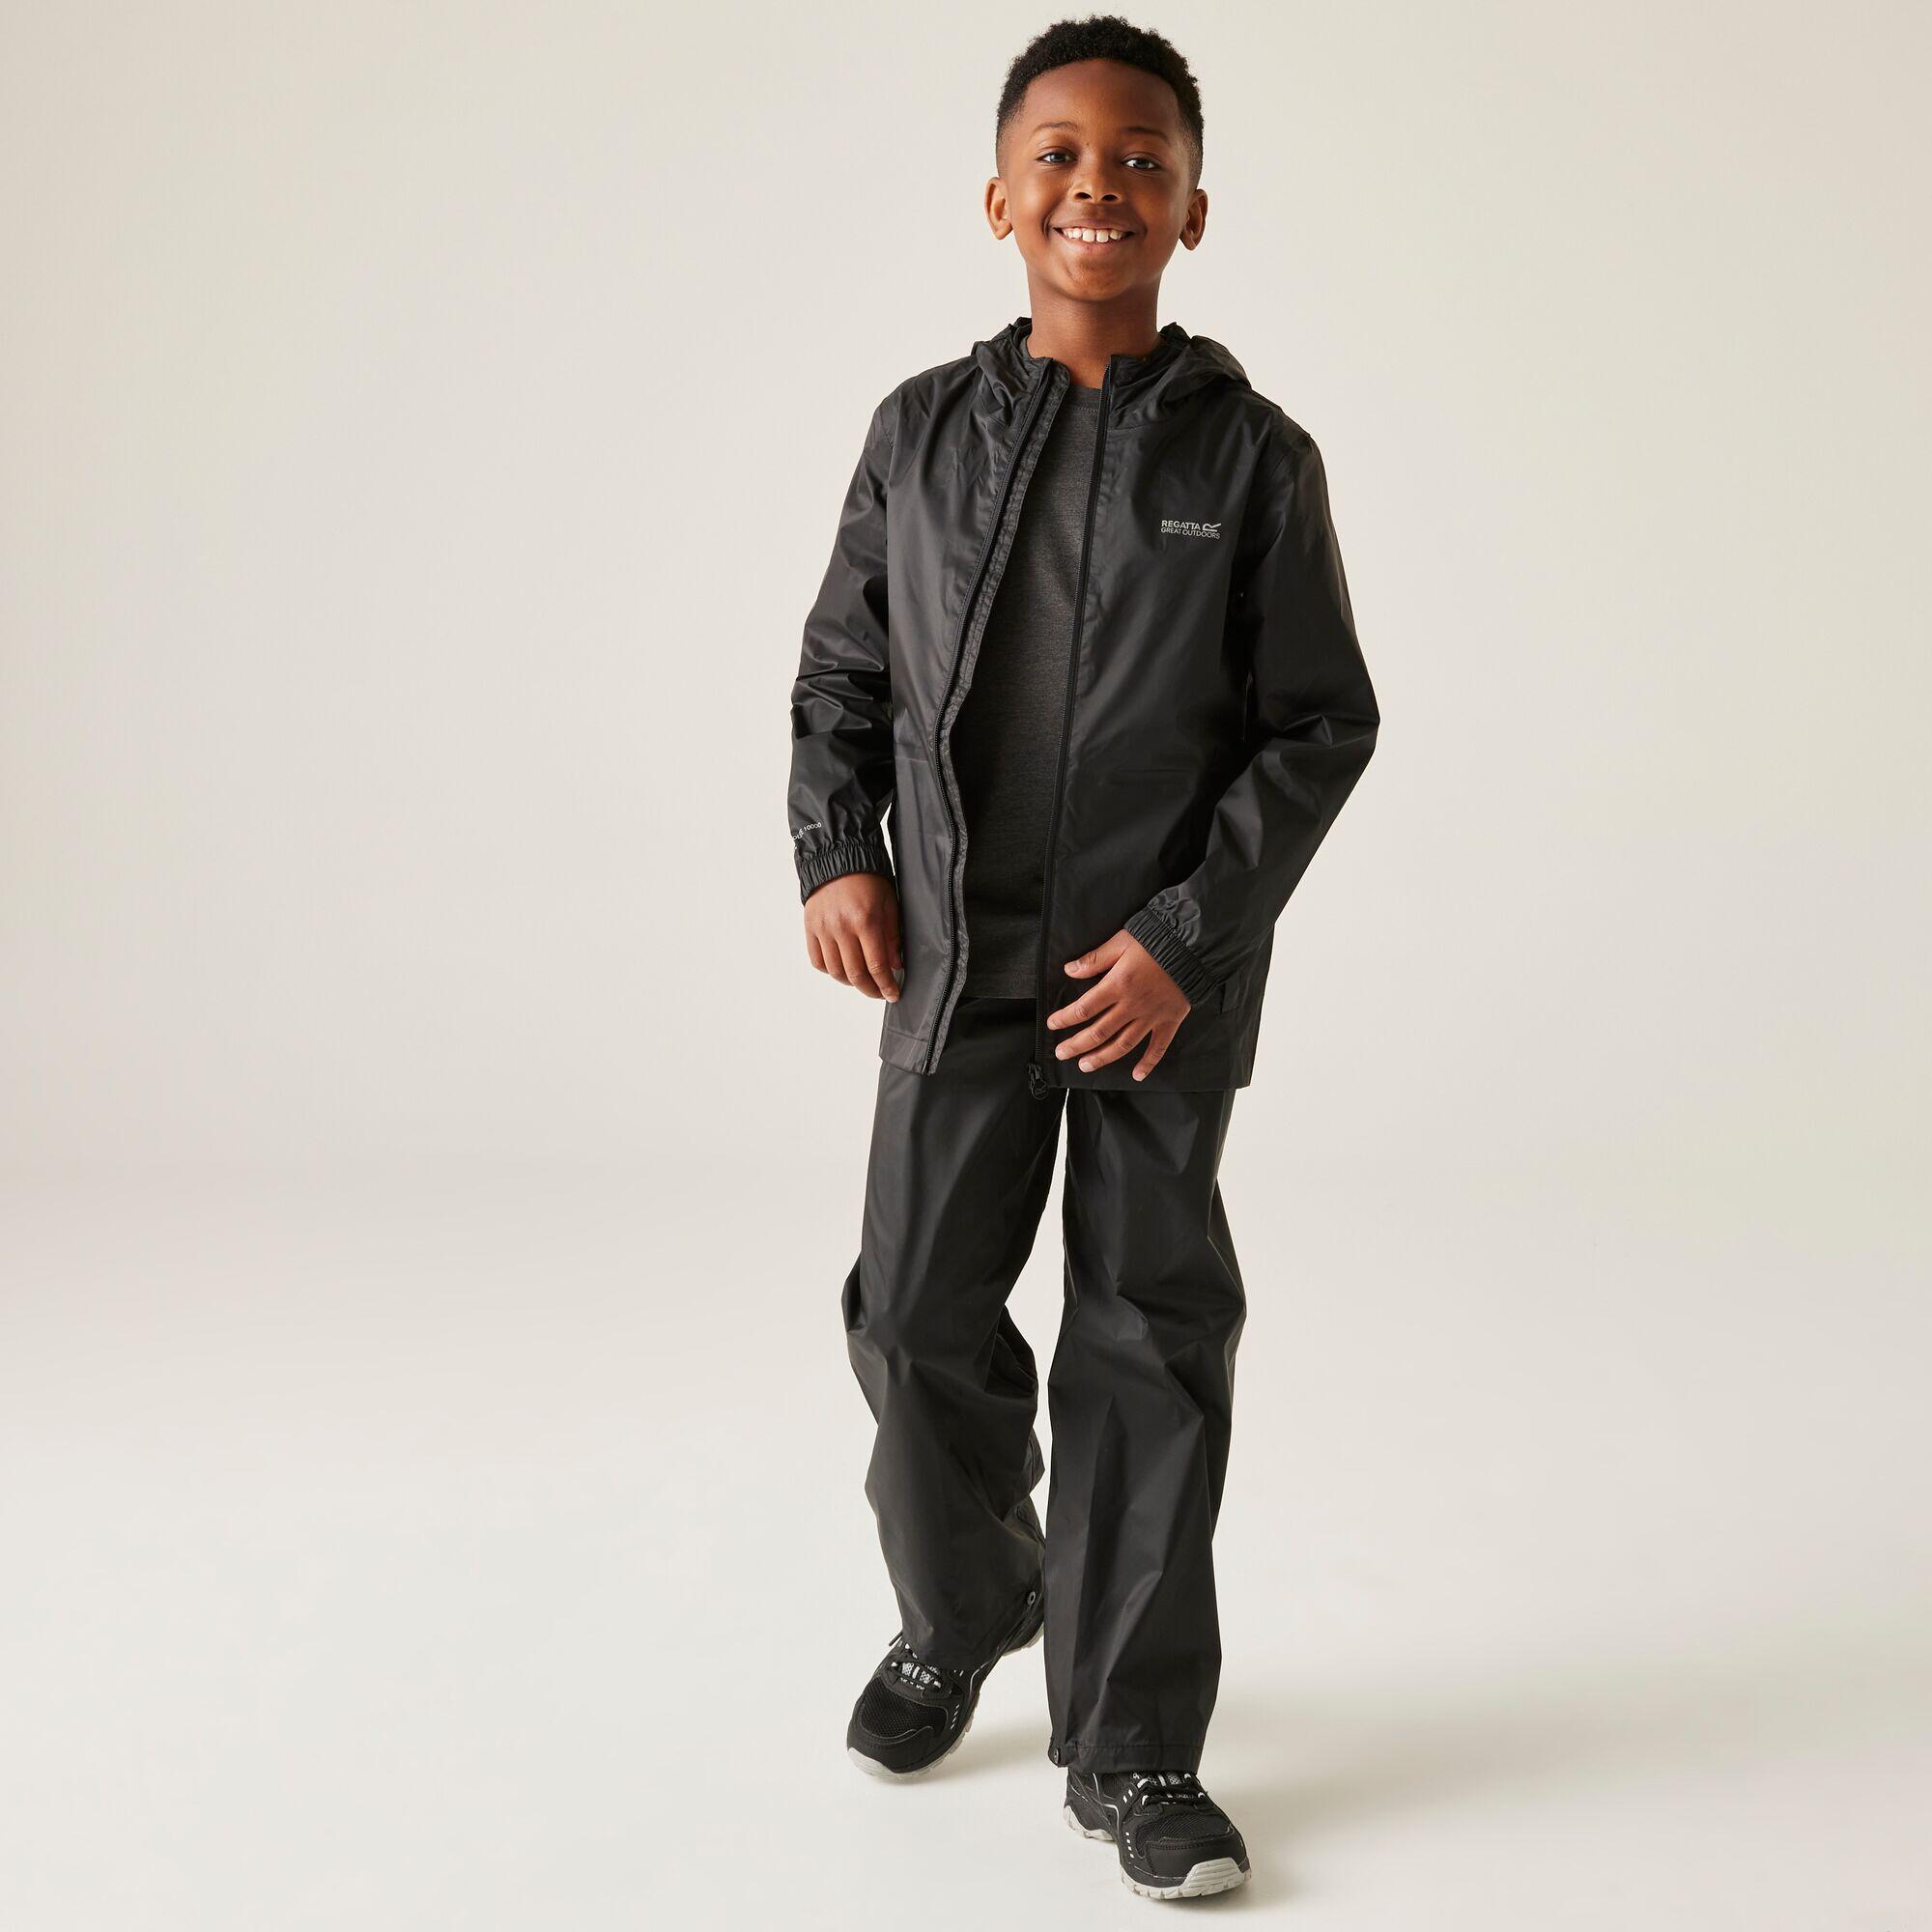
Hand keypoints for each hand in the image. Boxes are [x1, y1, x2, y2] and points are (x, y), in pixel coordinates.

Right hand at [804, 872, 902, 999]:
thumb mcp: (889, 903)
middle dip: (870, 989)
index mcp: (865, 921)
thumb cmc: (868, 879)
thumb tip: (895, 965)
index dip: (886, 985)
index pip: (877, 965)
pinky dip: (830, 971)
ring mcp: (823, 929)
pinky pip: (818, 961)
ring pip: (835, 971)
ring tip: (862, 981)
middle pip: (855, 974)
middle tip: (879, 993)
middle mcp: (841, 927)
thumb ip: (892, 935)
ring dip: (851, 982)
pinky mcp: (810, 927)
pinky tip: (843, 969)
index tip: (893, 994)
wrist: (838, 859)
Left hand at [1046, 929, 1191, 1079]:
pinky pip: (1158, 1047)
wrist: (1192, 946)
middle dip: (1077, 1045)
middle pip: (1099, 1032)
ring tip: (1085, 1065)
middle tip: (1061, 1053)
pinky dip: (1148, 1063)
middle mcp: (1132, 1005)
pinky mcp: (1169, 1021)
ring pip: (1122, 1044)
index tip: (1052, 1025)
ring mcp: (1151, 1016)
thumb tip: (1069, 970)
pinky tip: (1137, 1075)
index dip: (1065, 1018)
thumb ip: (1094, 959)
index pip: (1084, 1008)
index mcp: (1117, 985)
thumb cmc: (1155, 941)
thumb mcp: (1120, 942)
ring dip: (1102, 1058)